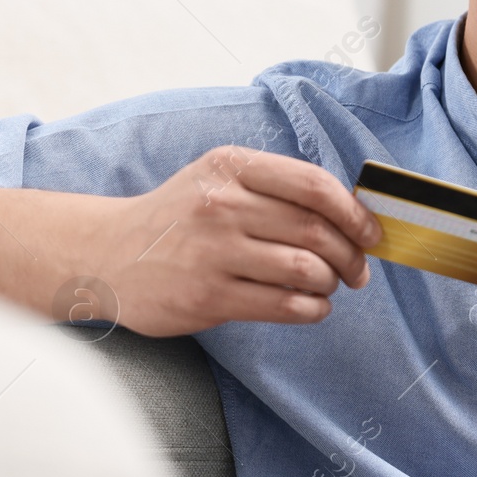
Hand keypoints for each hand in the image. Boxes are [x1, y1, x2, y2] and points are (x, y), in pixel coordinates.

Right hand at [86, 146, 383, 335]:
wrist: (105, 255)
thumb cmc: (178, 217)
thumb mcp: (220, 181)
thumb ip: (278, 189)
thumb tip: (353, 214)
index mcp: (232, 167)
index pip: (315, 185)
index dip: (355, 213)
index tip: (371, 233)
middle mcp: (222, 204)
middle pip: (317, 230)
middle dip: (351, 255)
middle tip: (357, 270)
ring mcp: (212, 251)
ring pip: (306, 268)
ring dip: (331, 283)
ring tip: (328, 287)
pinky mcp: (207, 296)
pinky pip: (284, 305)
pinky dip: (313, 309)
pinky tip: (312, 307)